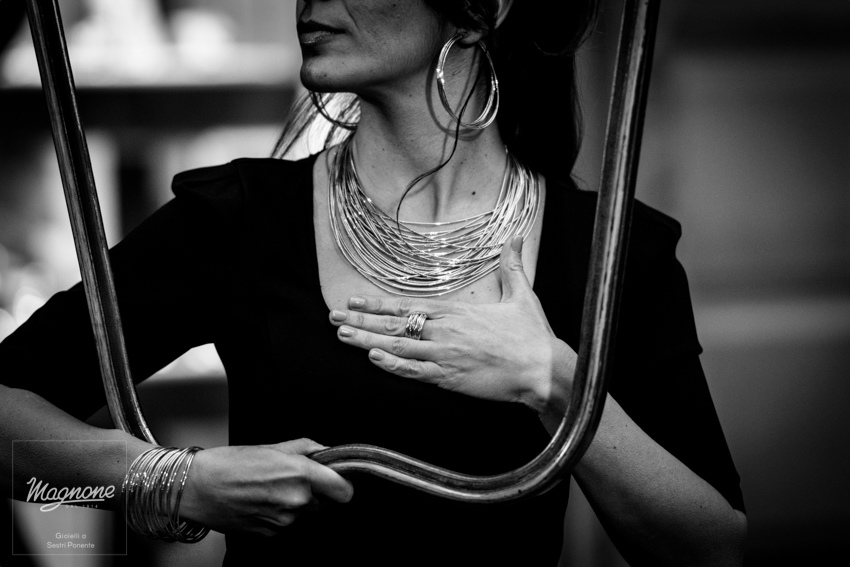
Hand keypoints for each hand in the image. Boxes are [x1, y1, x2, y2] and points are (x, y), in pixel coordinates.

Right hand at [179, 438, 352, 535]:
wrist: (195, 488)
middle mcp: (295, 500)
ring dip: (293, 503)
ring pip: (303, 513)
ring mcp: (283, 521)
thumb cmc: (227, 464)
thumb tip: (323, 451)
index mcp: (299, 474)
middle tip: (287, 478)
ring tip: (267, 489)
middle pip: (323, 502)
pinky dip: (278, 515)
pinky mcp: (270, 534)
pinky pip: (285, 524)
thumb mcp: (271, 446)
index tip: (335, 481)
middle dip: (312, 491)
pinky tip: (259, 502)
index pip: (343, 490)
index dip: (341, 485)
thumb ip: (304, 448)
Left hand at [330, 236, 575, 412]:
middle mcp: (444, 331)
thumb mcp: (522, 294)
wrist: (542, 370)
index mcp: (455, 312)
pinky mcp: (450, 378)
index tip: (353, 299)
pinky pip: (414, 372)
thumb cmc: (532, 335)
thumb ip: (512, 265)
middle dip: (361, 320)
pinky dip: (392, 366)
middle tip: (333, 317)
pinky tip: (373, 359)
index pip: (407, 304)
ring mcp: (444, 356)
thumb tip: (517, 236)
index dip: (377, 303)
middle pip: (394, 324)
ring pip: (397, 347)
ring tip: (342, 335)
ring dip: (367, 341)